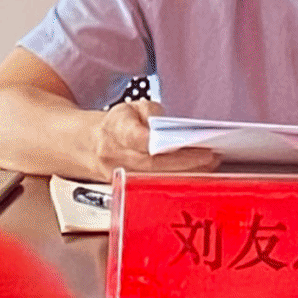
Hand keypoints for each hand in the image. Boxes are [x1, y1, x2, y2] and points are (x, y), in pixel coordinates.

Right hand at [88, 99, 220, 177]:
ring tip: (209, 165)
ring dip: (184, 174)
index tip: (186, 141)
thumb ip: (150, 113)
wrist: (87, 146)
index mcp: (115, 131)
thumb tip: (170, 126)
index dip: (161, 142)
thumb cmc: (115, 125)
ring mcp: (120, 177)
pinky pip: (153, 188)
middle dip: (184, 162)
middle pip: (152, 164)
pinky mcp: (126, 190)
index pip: (139, 139)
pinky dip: (176, 182)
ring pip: (155, 179)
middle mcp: (115, 157)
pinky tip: (196, 176)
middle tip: (210, 157)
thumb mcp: (130, 107)